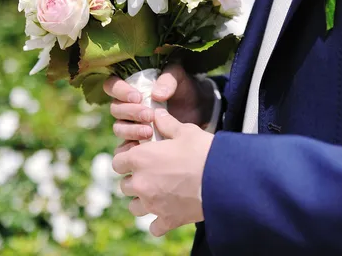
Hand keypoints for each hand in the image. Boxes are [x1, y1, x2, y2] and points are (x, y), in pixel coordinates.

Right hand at [103, 65, 214, 142]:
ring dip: (132, 130)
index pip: (112, 85)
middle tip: (149, 115)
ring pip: (119, 128)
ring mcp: (131, 124)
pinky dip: (130, 148)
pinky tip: (144, 147)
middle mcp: (127, 106)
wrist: (198, 108)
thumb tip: (156, 95)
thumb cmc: (184, 88)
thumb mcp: (178, 77)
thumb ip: (168, 80)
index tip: (137, 97)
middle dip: (131, 112)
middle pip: (116, 109)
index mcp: (132, 86)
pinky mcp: (138, 141)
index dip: (120, 91)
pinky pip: (124, 147)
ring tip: (149, 132)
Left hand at [113, 108, 213, 236]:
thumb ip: (167, 123)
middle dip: (134, 179)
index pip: (117, 161)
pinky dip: (159, 222)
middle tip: (152, 173)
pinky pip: (154, 227)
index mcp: (140, 158)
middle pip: (124, 185)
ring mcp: (152, 204)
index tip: (138, 157)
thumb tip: (157, 114)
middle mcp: (141, 183)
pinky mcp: (167, 220)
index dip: (126, 158)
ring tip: (157, 194)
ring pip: (134, 207)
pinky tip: (168, 212)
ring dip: (142, 201)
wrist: (223, 179)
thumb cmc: (203, 151)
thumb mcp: (186, 131)